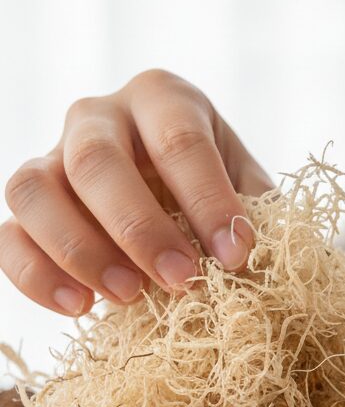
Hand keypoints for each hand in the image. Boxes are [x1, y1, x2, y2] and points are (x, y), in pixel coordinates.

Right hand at [0, 69, 273, 315]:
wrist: (182, 199)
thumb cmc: (222, 188)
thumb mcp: (251, 186)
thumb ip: (257, 213)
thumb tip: (251, 254)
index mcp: (163, 99)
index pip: (179, 142)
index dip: (207, 201)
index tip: (236, 255)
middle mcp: (99, 116)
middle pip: (96, 162)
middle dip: (140, 229)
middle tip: (182, 281)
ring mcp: (52, 157)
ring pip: (34, 190)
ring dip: (80, 250)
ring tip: (129, 296)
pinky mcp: (28, 207)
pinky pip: (8, 235)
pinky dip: (36, 276)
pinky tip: (81, 308)